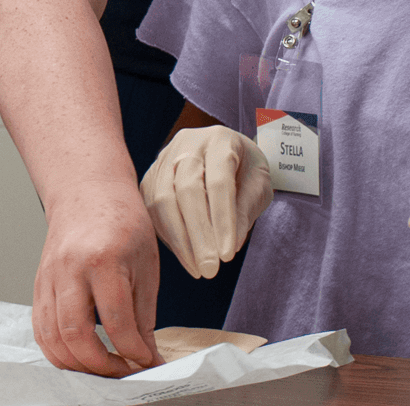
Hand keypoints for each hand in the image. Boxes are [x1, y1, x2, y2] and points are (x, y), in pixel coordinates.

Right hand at [30, 181, 159, 376]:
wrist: (87, 191)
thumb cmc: (120, 220)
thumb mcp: (146, 265)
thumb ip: (143, 317)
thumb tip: (148, 358)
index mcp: (104, 259)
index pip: (116, 321)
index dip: (133, 351)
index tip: (146, 360)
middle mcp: (70, 269)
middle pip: (76, 334)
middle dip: (101, 365)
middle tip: (123, 371)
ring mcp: (49, 277)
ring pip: (52, 338)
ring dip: (77, 364)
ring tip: (102, 367)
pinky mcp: (38, 285)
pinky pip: (40, 329)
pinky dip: (58, 351)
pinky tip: (79, 355)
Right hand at [141, 124, 272, 280]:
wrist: (226, 152)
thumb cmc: (246, 170)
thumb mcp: (259, 185)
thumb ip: (246, 209)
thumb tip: (231, 244)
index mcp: (220, 139)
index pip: (219, 181)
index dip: (222, 220)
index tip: (227, 256)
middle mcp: (188, 143)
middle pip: (187, 189)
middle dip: (198, 234)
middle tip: (210, 269)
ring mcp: (164, 157)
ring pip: (163, 199)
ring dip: (180, 240)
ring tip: (198, 268)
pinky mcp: (151, 174)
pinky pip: (150, 207)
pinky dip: (167, 235)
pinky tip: (185, 255)